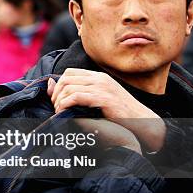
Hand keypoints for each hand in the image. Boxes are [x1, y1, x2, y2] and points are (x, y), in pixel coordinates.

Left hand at [47, 68, 165, 151]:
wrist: (141, 120)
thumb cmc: (119, 112)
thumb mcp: (99, 98)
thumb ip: (80, 91)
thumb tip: (51, 85)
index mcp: (98, 77)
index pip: (69, 72)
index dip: (59, 85)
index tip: (56, 99)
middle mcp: (99, 79)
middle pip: (66, 79)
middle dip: (56, 94)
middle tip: (55, 107)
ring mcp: (102, 88)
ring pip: (69, 88)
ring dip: (59, 101)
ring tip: (59, 112)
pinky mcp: (103, 99)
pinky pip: (77, 97)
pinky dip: (66, 104)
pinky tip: (64, 112)